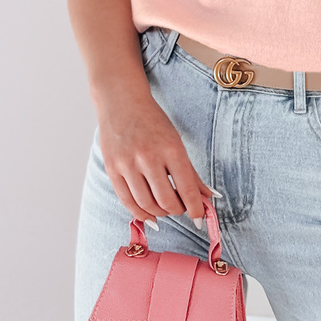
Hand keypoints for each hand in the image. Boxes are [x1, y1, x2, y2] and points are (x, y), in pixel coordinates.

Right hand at [97, 94, 220, 227]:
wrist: (122, 102)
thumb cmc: (153, 121)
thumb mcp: (176, 141)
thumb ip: (191, 172)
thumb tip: (209, 197)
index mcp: (171, 148)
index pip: (187, 188)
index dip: (195, 208)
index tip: (200, 218)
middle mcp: (149, 157)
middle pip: (167, 201)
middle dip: (178, 210)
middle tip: (182, 208)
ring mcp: (128, 164)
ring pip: (147, 205)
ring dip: (160, 213)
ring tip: (167, 209)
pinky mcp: (112, 169)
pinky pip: (127, 201)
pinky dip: (140, 213)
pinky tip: (149, 215)